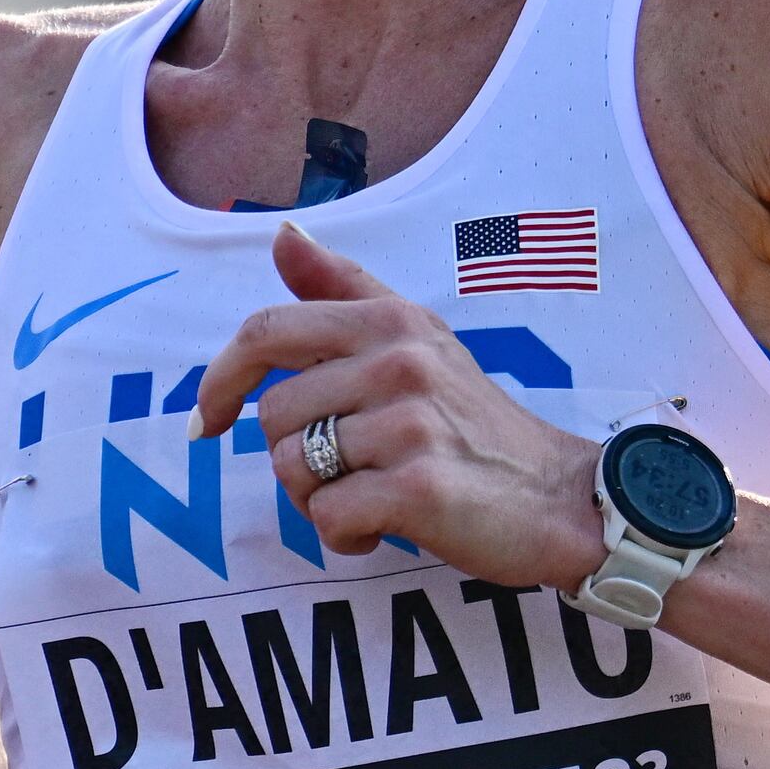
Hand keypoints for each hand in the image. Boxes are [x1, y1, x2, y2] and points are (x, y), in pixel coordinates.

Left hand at [192, 227, 599, 585]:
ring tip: (373, 495)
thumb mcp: (416, 339)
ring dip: (319, 500)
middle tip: (350, 471)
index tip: (211, 418)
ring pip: (293, 471)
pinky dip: (346, 535)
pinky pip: (328, 516)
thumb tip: (281, 233)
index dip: (221, 378)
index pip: (266, 331)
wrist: (558, 497)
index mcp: (390, 321)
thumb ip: (342, 288)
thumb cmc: (473, 423)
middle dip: (293, 458)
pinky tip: (386, 527)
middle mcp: (399, 362)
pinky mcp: (420, 489)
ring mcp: (410, 425)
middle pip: (272, 416)